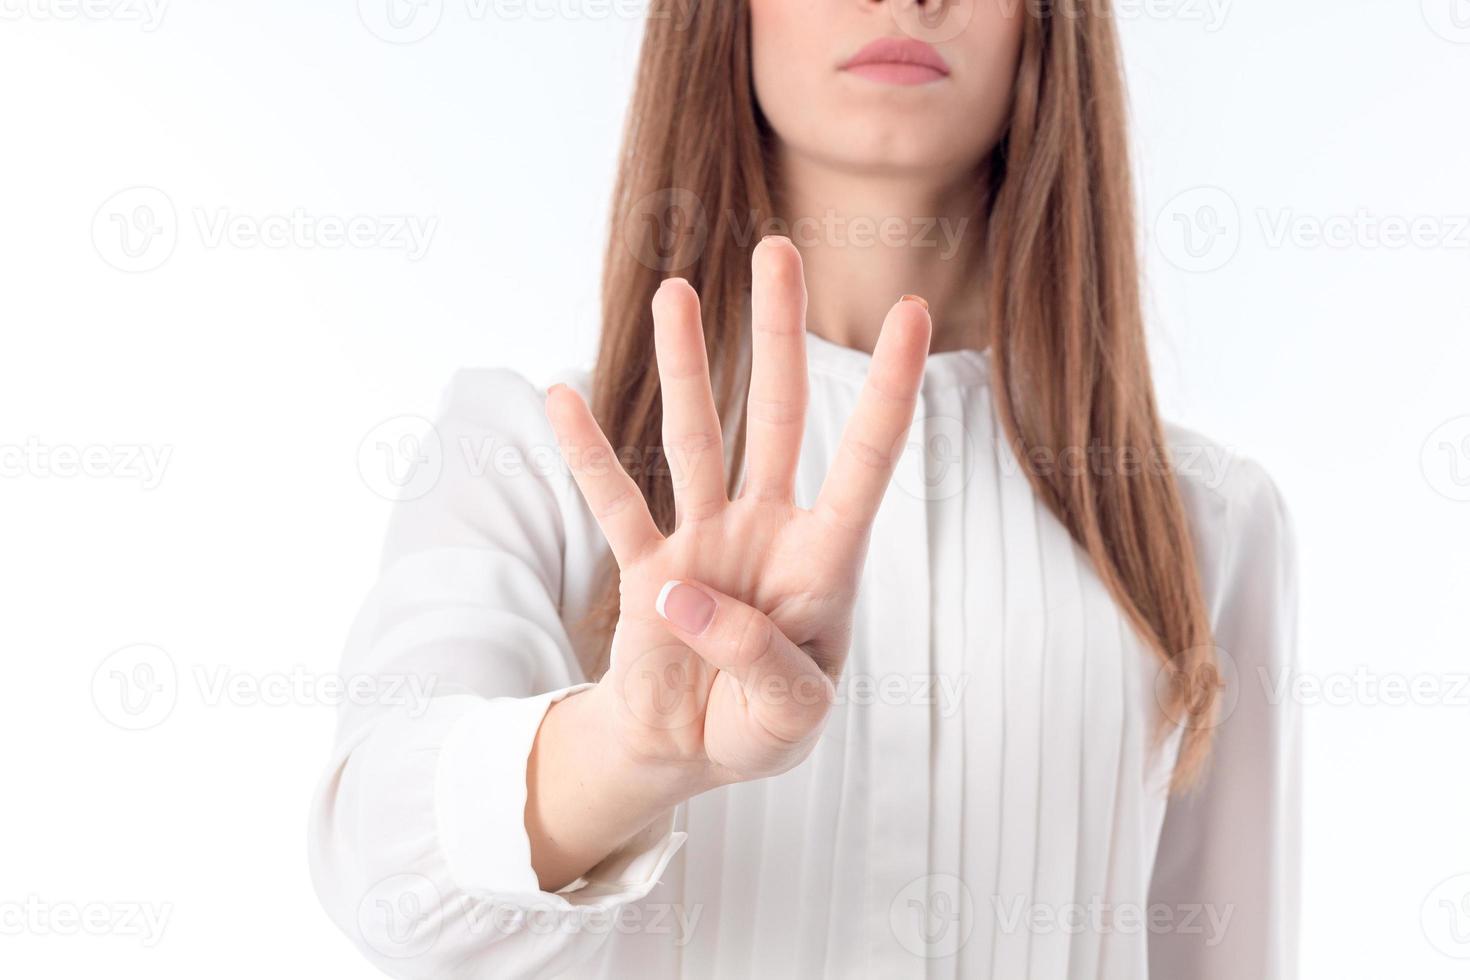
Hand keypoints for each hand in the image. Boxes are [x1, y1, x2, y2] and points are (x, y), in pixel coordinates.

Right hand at [546, 236, 931, 795]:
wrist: (691, 753)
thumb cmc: (761, 729)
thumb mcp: (787, 718)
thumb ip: (755, 658)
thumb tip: (682, 589)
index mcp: (825, 564)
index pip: (864, 464)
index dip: (888, 390)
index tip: (912, 310)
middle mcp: (766, 533)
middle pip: (777, 416)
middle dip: (778, 334)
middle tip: (777, 249)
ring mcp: (703, 542)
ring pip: (695, 438)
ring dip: (684, 365)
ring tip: (677, 290)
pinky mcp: (644, 568)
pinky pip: (614, 504)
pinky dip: (589, 455)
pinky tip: (562, 396)